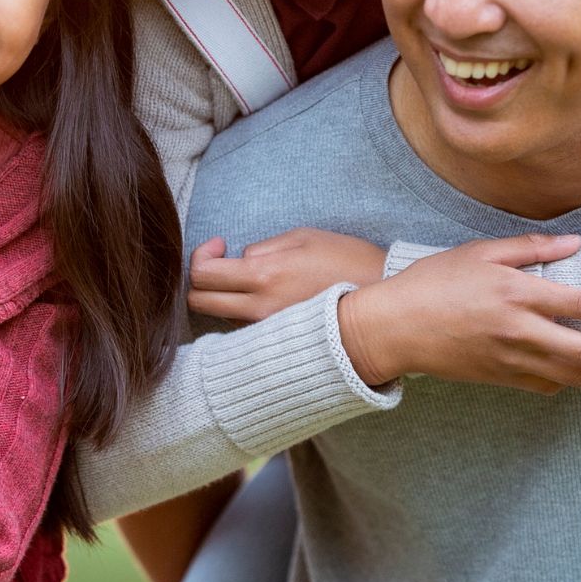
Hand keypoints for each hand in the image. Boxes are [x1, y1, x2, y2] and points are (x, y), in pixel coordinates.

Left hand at [189, 229, 387, 322]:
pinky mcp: (277, 342)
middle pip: (199, 302)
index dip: (201, 255)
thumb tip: (240, 258)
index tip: (220, 245)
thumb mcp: (304, 238)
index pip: (202, 274)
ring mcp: (266, 330)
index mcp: (264, 275)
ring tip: (256, 280)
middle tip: (223, 262)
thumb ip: (263, 247)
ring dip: (227, 295)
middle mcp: (258, 309)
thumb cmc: (348, 263)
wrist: (381, 308)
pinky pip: (244, 327)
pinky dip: (245, 311)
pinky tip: (269, 298)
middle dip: (202, 279)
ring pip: (221, 315)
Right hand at [335, 233, 580, 391]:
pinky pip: (546, 386)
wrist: (392, 328)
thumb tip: (577, 244)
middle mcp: (518, 332)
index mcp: (516, 294)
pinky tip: (580, 369)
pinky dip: (570, 380)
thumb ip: (532, 248)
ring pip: (572, 376)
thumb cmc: (433, 281)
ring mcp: (509, 361)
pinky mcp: (499, 379)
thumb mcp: (480, 252)